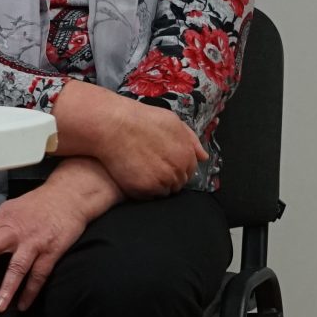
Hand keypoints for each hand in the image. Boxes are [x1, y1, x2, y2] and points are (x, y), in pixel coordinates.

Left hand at [0, 160, 117, 310]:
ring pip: (18, 266)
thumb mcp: (8, 209)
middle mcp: (16, 231)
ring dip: (7, 287)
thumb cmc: (36, 204)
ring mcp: (34, 243)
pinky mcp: (51, 252)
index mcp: (3, 220)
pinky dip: (31, 291)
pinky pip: (40, 275)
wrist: (69, 197)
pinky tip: (22, 305)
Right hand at [54, 81, 206, 197]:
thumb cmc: (140, 120)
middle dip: (167, 177)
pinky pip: (148, 197)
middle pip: (178, 183)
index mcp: (187, 155)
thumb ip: (190, 139)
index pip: (189, 171)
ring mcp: (161, 181)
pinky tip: (132, 176)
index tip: (162, 162)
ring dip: (155, 185)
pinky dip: (142, 190)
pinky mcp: (144, 189)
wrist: (112, 125)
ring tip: (139, 170)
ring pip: (164, 192)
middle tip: (149, 166)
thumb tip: (203, 157)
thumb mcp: (172, 121)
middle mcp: (178, 170)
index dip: (175, 167)